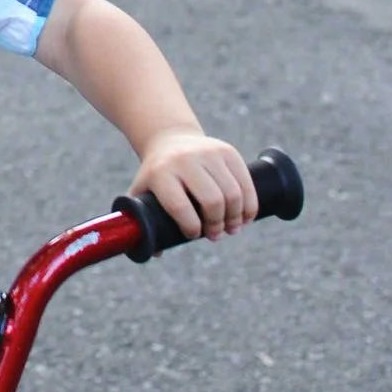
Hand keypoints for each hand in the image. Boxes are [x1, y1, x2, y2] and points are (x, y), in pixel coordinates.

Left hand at [129, 130, 255, 241]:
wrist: (170, 139)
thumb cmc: (156, 175)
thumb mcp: (142, 192)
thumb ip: (142, 221)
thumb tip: (155, 251)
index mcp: (160, 173)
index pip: (179, 206)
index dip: (191, 227)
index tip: (194, 234)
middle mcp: (185, 160)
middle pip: (211, 201)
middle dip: (217, 225)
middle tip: (216, 235)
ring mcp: (208, 153)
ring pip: (232, 193)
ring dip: (236, 217)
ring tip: (232, 228)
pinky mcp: (227, 151)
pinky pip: (246, 182)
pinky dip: (250, 204)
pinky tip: (246, 217)